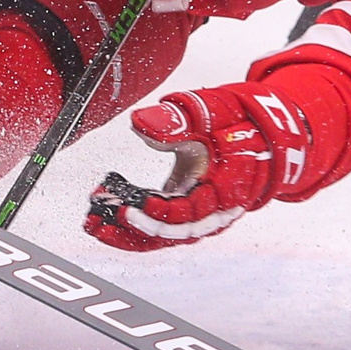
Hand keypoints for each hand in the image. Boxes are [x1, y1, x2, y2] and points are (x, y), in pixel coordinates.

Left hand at [84, 83, 309, 250]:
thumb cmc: (239, 123)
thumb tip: (140, 123)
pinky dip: (132, 223)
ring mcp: (198, 216)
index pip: (189, 214)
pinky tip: (105, 212)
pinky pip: (157, 227)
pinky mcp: (184, 212)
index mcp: (226, 192)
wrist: (258, 134)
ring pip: (160, 236)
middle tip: (100, 217)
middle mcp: (212, 213)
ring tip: (92, 222)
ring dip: (125, 232)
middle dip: (132, 228)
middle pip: (170, 234)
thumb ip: (178, 121)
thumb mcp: (213, 112)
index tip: (132, 204)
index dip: (160, 213)